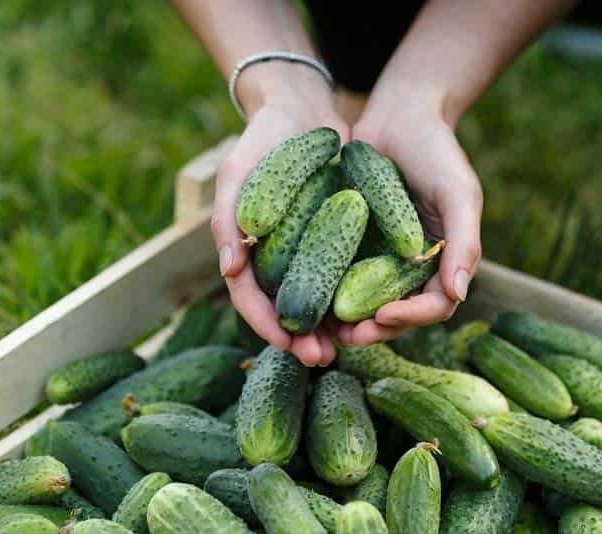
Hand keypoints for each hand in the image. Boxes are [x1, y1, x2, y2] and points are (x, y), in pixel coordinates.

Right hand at [214, 63, 348, 366]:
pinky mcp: (337, 239)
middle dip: (303, 338)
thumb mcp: (236, 175)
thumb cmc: (260, 141)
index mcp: (245, 253)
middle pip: (286, 310)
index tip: (286, 343)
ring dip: (331, 328)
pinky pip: (345, 274)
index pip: (250, 299)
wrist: (300, 108)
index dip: (266, 325)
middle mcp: (276, 260)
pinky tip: (373, 313)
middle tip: (323, 358)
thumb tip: (229, 272)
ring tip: (350, 346)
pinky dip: (354, 296)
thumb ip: (228, 221)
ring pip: (318, 300)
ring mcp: (307, 252)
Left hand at [338, 82, 482, 347]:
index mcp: (441, 264)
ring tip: (323, 331)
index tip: (384, 316)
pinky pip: (335, 276)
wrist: (398, 116)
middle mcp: (409, 269)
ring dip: (344, 323)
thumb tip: (459, 294)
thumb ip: (464, 242)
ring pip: (361, 304)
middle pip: (394, 315)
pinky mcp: (346, 246)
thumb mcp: (458, 192)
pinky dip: (322, 292)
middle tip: (347, 337)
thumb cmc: (437, 151)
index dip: (411, 318)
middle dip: (373, 330)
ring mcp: (376, 259)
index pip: (432, 306)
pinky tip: (301, 299)